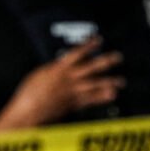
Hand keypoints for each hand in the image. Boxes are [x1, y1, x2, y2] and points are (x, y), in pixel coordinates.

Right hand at [1, 39, 123, 126]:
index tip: (98, 40)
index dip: (89, 45)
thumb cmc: (28, 94)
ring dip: (110, 82)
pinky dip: (102, 97)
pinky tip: (112, 95)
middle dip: (106, 61)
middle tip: (118, 57)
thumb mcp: (39, 74)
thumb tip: (61, 64)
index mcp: (59, 68)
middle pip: (92, 67)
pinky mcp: (73, 104)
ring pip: (95, 84)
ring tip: (121, 81)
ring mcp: (73, 91)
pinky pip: (91, 100)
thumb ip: (53, 68)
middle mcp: (69, 78)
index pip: (77, 53)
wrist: (28, 111)